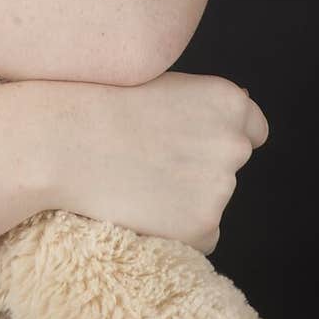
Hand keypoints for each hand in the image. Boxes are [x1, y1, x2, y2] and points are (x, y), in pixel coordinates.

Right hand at [33, 71, 268, 253]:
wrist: (64, 141)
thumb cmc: (102, 105)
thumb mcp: (162, 83)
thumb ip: (202, 105)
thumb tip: (232, 117)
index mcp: (228, 101)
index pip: (254, 128)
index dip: (223, 135)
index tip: (198, 142)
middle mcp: (233, 143)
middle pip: (230, 164)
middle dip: (201, 165)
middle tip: (153, 158)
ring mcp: (221, 188)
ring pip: (213, 200)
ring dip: (186, 196)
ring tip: (138, 178)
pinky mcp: (204, 226)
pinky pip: (202, 235)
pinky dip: (178, 228)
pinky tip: (142, 206)